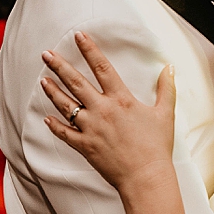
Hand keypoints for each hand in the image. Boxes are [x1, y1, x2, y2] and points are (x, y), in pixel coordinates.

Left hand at [42, 31, 176, 190]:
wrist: (146, 177)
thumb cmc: (157, 147)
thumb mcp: (165, 114)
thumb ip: (166, 88)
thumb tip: (170, 68)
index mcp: (121, 99)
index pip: (102, 67)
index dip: (89, 49)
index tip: (78, 36)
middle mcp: (102, 110)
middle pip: (76, 82)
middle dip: (59, 66)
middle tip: (46, 54)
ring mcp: (91, 128)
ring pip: (66, 105)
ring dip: (53, 91)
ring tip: (43, 80)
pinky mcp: (85, 146)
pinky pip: (65, 133)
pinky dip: (54, 126)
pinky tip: (46, 118)